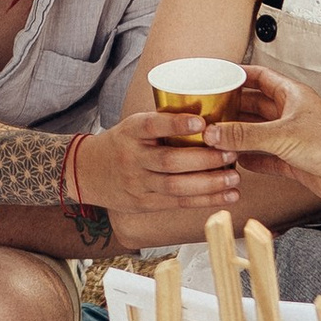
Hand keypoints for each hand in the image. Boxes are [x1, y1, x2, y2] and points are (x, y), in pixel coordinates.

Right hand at [80, 107, 238, 219]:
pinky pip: (179, 203)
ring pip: (176, 186)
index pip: (151, 125)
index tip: (201, 121)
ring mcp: (137, 183)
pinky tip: (228, 196)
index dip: (176, 124)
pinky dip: (206, 200)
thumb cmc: (122, 144)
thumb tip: (210, 116)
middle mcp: (132, 158)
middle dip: (204, 159)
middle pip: (169, 161)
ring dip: (209, 183)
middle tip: (230, 152)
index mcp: (130, 132)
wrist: (87, 172)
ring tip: (234, 177)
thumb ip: (163, 123)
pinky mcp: (144, 203)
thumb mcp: (133, 126)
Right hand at [220, 73, 320, 206]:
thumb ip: (245, 134)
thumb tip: (215, 132)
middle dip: (233, 107)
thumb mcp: (281, 134)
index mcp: (292, 96)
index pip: (261, 77)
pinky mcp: (295, 161)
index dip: (240, 75)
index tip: (219, 76)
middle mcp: (291, 115)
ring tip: (217, 136)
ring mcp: (293, 138)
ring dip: (240, 135)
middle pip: (256, 106)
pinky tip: (239, 162)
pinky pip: (267, 158)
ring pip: (259, 133)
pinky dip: (253, 160)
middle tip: (210, 110)